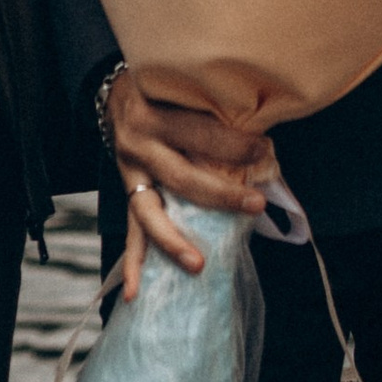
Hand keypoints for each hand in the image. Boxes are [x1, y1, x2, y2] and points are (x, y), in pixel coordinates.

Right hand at [106, 67, 274, 301]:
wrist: (115, 94)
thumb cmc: (165, 90)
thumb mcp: (185, 88)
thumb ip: (215, 111)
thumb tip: (265, 139)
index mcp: (155, 115)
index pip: (199, 132)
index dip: (234, 143)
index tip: (265, 149)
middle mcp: (139, 145)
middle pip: (181, 177)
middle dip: (220, 195)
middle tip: (255, 204)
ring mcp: (129, 173)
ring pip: (149, 213)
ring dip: (174, 241)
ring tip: (198, 264)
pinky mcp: (128, 194)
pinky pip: (132, 233)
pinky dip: (134, 265)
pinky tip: (136, 293)